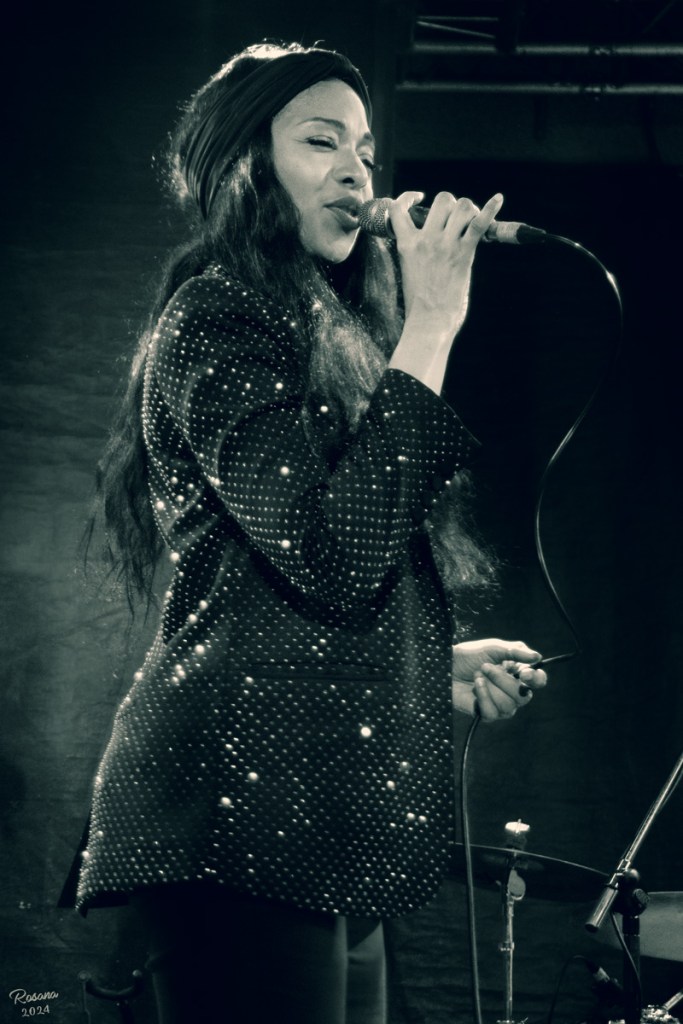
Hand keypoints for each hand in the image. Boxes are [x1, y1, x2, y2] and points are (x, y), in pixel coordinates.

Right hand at [391, 190, 503, 338]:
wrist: (429, 321)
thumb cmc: (419, 304)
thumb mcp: (408, 269)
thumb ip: (415, 251)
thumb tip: (428, 240)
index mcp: (407, 244)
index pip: (399, 209)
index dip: (409, 198)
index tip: (418, 199)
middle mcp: (425, 239)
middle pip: (442, 200)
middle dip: (452, 205)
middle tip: (456, 221)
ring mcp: (445, 245)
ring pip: (462, 206)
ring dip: (469, 210)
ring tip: (471, 223)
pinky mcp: (463, 253)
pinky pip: (479, 224)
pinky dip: (491, 210)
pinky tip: (499, 199)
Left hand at [451, 638, 547, 720]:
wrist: (446, 666)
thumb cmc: (469, 655)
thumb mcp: (493, 647)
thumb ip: (515, 651)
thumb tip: (537, 657)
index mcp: (518, 673)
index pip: (538, 681)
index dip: (536, 679)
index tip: (524, 674)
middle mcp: (513, 691)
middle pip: (524, 696)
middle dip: (503, 681)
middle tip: (485, 666)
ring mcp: (500, 705)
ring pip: (509, 706)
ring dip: (490, 688)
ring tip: (477, 676)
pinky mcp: (486, 714)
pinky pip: (492, 713)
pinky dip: (482, 697)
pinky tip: (474, 687)